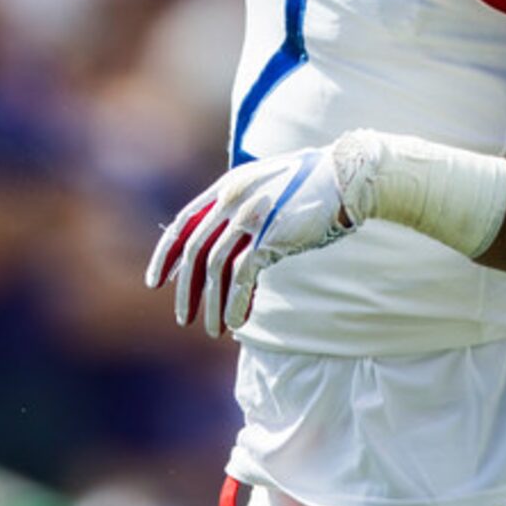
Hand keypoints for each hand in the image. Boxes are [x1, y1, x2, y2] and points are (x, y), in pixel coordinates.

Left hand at [146, 141, 374, 336]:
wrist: (348, 176)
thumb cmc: (313, 184)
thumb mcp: (268, 186)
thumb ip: (244, 206)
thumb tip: (228, 240)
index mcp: (228, 186)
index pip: (184, 223)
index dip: (166, 254)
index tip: (157, 282)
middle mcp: (233, 199)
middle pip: (195, 251)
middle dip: (186, 290)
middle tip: (183, 317)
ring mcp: (250, 216)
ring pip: (215, 269)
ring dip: (210, 304)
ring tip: (212, 329)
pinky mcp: (270, 236)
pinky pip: (242, 277)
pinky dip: (235, 302)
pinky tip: (235, 322)